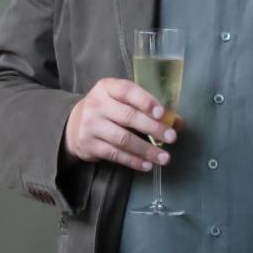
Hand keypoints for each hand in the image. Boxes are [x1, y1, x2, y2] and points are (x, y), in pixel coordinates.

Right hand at [64, 78, 179, 171]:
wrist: (74, 126)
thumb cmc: (107, 110)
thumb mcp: (122, 102)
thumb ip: (148, 109)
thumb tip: (178, 123)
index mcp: (106, 88)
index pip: (126, 90)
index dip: (144, 100)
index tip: (162, 113)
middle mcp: (96, 104)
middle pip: (127, 116)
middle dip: (152, 128)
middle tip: (171, 138)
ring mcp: (91, 125)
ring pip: (122, 139)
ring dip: (146, 149)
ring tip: (164, 157)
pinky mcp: (89, 144)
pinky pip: (115, 154)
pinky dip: (133, 161)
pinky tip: (147, 165)